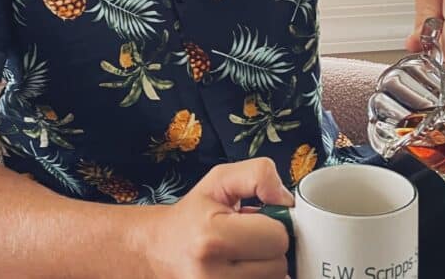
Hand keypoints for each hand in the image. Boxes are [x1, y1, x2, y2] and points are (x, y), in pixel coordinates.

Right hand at [143, 158, 293, 278]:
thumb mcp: (219, 180)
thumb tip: (285, 199)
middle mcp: (212, 274)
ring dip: (264, 267)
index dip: (272, 225)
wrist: (159, 249)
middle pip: (279, 264)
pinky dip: (257, 278)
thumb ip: (257, 175)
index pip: (277, 237)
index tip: (254, 221)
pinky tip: (240, 269)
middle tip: (246, 240)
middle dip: (268, 248)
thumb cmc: (192, 215)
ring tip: (240, 255)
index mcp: (212, 237)